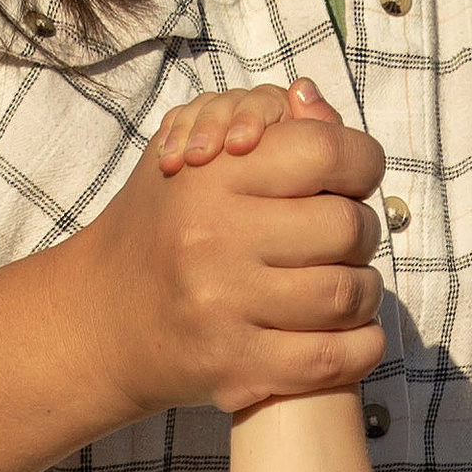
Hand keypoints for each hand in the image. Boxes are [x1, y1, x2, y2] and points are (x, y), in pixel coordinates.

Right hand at [79, 80, 384, 419]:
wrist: (105, 318)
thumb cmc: (164, 227)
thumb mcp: (197, 153)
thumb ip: (264, 122)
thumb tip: (315, 102)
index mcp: (213, 177)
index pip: (324, 150)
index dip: (360, 163)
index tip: (355, 180)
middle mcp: (217, 238)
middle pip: (347, 227)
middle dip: (363, 233)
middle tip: (348, 241)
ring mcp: (227, 307)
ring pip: (347, 295)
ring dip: (366, 292)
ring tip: (350, 287)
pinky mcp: (237, 369)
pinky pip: (331, 360)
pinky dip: (360, 348)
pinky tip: (354, 335)